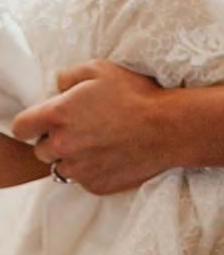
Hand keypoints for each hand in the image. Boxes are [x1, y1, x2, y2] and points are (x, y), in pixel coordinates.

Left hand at [13, 60, 179, 194]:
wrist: (170, 128)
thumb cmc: (138, 95)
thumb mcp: (102, 69)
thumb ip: (69, 76)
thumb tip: (58, 86)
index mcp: (58, 116)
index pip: (21, 127)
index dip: (31, 123)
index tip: (45, 121)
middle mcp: (62, 145)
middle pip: (41, 149)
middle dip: (57, 140)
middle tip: (83, 129)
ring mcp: (79, 169)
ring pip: (62, 167)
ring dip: (74, 157)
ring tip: (99, 143)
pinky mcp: (95, 185)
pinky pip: (85, 180)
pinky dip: (94, 170)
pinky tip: (113, 155)